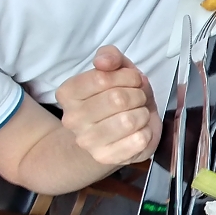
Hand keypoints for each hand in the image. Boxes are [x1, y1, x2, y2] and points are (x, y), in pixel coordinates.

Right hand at [56, 46, 161, 165]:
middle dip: (137, 95)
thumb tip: (104, 61)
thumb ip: (110, 56)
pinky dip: (147, 132)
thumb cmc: (114, 98)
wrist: (112, 135)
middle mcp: (72, 119)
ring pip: (129, 120)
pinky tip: (139, 130)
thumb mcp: (114, 70)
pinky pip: (139, 140)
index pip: (102, 78)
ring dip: (142, 113)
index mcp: (68, 93)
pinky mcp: (106, 157)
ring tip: (138, 113)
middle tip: (138, 98)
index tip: (133, 80)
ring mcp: (87, 141)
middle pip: (118, 99)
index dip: (127, 77)